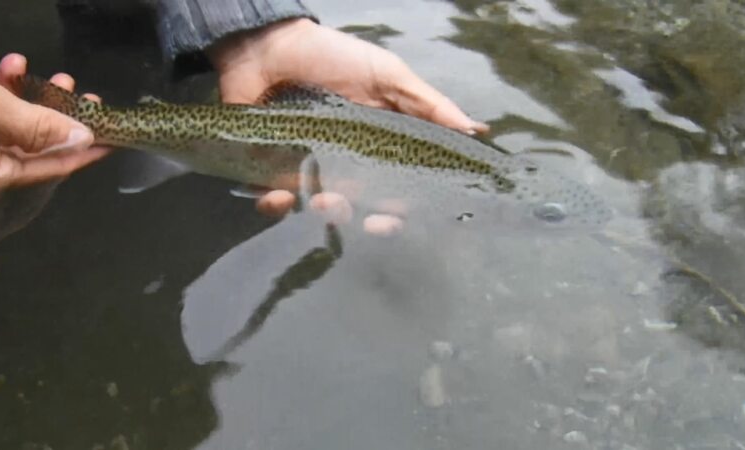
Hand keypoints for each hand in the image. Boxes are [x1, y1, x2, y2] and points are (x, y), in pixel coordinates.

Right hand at [0, 53, 108, 195]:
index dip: (87, 151)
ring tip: (61, 80)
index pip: (53, 166)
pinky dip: (6, 86)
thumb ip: (34, 126)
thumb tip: (81, 139)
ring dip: (40, 98)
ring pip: (15, 122)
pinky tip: (14, 64)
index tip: (116, 138)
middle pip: (36, 145)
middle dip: (65, 118)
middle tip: (88, 99)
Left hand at [208, 19, 482, 233]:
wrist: (268, 46)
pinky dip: (275, 207)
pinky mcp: (272, 172)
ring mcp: (311, 169)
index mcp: (380, 146)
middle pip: (363, 209)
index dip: (401, 211)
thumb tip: (476, 130)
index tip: (395, 215)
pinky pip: (275, 203)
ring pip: (322, 210)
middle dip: (363, 219)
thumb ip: (428, 104)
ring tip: (318, 198)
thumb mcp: (386, 73)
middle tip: (357, 214)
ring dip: (325, 212)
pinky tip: (276, 196)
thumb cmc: (332, 57)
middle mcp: (349, 164)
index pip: (400, 190)